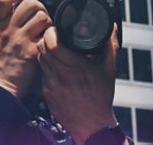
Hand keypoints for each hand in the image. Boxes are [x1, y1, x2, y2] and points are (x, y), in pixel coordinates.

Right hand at [0, 0, 52, 98]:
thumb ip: (6, 14)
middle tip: (40, 15)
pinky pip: (48, 33)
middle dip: (39, 6)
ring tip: (45, 28)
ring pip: (41, 16)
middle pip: (29, 3)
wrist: (0, 85)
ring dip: (47, 20)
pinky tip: (48, 40)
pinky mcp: (32, 51)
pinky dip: (51, 34)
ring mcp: (19, 40)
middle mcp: (7, 30)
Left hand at [38, 25, 119, 144]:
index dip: (51, 33)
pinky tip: (55, 66)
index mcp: (77, 67)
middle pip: (42, 48)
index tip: (56, 29)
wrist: (92, 124)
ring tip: (55, 50)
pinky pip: (41, 73)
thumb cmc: (101, 97)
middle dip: (46, 39)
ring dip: (44, 51)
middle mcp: (61, 75)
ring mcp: (51, 84)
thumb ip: (110, 46)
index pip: (52, 44)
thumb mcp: (109, 70)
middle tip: (54, 36)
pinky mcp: (45, 92)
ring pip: (40, 59)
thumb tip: (113, 27)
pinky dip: (46, 66)